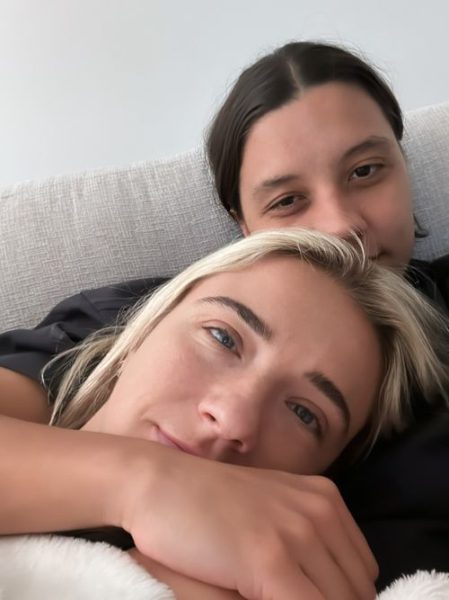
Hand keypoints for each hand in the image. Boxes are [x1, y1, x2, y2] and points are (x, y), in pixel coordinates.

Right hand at [115, 443, 376, 599]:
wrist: (157, 483)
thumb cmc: (206, 501)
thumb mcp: (270, 511)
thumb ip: (305, 543)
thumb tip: (326, 587)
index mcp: (325, 499)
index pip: (362, 573)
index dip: (342, 598)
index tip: (311, 596)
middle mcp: (319, 511)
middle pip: (356, 592)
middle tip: (288, 598)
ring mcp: (296, 533)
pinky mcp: (270, 560)